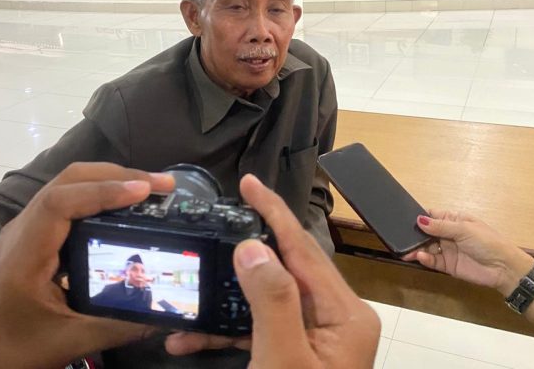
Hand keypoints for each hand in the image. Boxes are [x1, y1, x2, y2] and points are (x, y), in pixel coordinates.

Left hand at [0, 162, 174, 368]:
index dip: (103, 191)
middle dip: (117, 175)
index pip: (60, 203)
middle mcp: (22, 230)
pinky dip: (100, 192)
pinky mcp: (34, 232)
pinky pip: (68, 198)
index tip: (143, 192)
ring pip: (68, 183)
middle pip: (67, 180)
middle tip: (161, 185)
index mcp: (24, 255)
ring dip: (110, 179)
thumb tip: (166, 316)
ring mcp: (26, 227)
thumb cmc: (15, 349)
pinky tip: (126, 204)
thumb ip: (118, 327)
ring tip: (151, 189)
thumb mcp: (69, 343)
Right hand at [165, 174, 380, 368]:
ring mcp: (313, 340)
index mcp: (345, 314)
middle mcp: (333, 320)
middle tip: (217, 222)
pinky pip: (258, 332)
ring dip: (225, 299)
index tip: (248, 182)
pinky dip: (225, 333)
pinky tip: (188, 339)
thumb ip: (272, 302)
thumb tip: (252, 248)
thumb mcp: (285, 362)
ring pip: (265, 301)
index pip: (304, 250)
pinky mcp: (292, 357)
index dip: (273, 213)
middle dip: (245, 251)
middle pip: (285, 270)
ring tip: (191, 282)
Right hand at [402, 210, 533, 294]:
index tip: (403, 218)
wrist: (503, 268)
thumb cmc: (487, 242)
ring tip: (405, 251)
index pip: (432, 216)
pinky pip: (433, 261)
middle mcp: (448, 234)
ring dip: (416, 248)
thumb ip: (440, 226)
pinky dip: (425, 259)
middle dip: (414, 234)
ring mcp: (447, 250)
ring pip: (427, 247)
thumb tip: (419, 220)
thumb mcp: (464, 229)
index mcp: (454, 220)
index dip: (420, 216)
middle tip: (399, 237)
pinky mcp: (448, 265)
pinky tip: (420, 257)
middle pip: (426, 232)